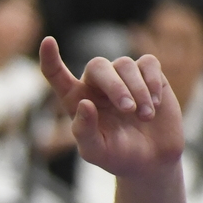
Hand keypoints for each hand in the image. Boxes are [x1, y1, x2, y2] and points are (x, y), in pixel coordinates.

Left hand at [39, 36, 183, 177]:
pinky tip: (155, 103)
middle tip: (128, 109)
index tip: (47, 42)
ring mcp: (123, 77)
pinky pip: (148, 63)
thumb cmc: (117, 156)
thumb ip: (85, 131)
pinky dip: (151, 82)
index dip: (50, 58)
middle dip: (114, 86)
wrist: (151, 160)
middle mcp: (97, 84)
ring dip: (137, 91)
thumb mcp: (96, 151)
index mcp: (76, 100)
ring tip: (145, 116)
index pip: (57, 75)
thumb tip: (85, 103)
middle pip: (97, 66)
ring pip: (125, 64)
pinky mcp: (148, 74)